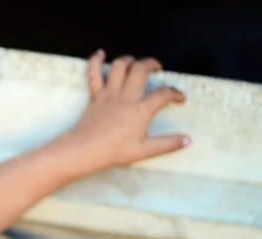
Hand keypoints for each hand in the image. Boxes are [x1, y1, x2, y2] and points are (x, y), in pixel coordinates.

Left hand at [65, 50, 188, 171]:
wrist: (85, 150)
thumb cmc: (114, 152)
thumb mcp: (144, 151)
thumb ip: (167, 144)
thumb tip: (187, 140)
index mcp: (141, 110)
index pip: (164, 94)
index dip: (176, 94)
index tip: (180, 99)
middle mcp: (126, 97)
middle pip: (140, 69)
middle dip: (151, 63)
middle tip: (157, 67)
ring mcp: (109, 94)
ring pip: (119, 66)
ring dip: (128, 59)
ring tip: (135, 62)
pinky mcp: (94, 96)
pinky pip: (93, 74)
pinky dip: (95, 61)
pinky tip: (100, 53)